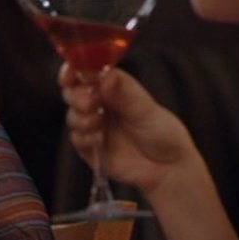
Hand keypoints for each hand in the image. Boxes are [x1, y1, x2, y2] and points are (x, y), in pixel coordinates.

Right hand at [60, 63, 193, 195]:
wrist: (168, 169)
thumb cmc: (163, 133)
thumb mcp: (146, 109)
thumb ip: (124, 92)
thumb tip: (104, 75)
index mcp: (113, 87)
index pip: (86, 71)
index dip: (73, 70)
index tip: (70, 76)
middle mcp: (101, 103)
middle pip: (72, 91)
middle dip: (76, 96)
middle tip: (92, 104)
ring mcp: (94, 125)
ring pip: (72, 115)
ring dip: (81, 118)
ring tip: (100, 124)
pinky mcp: (90, 148)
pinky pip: (76, 139)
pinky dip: (84, 138)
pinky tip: (100, 140)